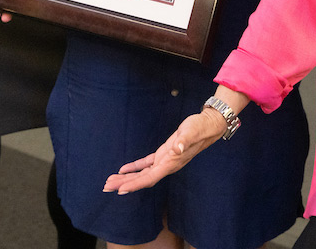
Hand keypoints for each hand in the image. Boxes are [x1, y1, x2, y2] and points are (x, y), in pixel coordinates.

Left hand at [103, 109, 226, 194]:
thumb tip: (177, 148)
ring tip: (110, 182)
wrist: (208, 125)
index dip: (135, 184)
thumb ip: (184, 141)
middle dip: (124, 184)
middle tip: (106, 188)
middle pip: (143, 179)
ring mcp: (165, 161)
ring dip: (127, 178)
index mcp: (171, 163)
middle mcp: (167, 166)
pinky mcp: (164, 153)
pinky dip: (134, 168)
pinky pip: (146, 164)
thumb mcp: (191, 131)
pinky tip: (123, 170)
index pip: (150, 177)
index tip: (120, 190)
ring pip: (142, 174)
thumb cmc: (200, 127)